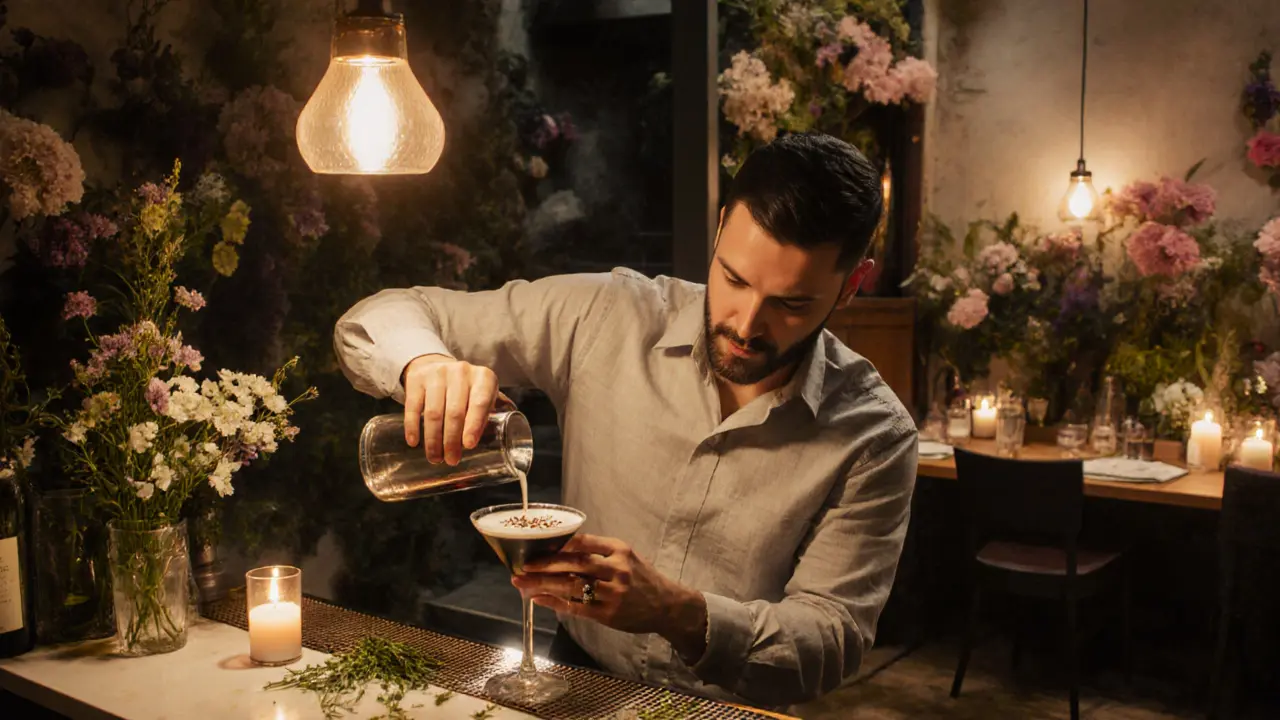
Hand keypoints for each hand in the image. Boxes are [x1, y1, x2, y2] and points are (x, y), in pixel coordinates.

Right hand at [400, 354, 514, 464]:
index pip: (479, 403)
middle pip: (455, 412)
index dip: (474, 425)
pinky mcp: (417, 379)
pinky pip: (413, 406)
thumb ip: (496, 411)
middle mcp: (461, 372)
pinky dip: (412, 426)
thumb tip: (512, 435)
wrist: (438, 367)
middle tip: (451, 460)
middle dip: (452, 440)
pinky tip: (414, 442)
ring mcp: (437, 373)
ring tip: (435, 458)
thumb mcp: (484, 394)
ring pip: (433, 412)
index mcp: (484, 378)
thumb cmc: (468, 389)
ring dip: (433, 439)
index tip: (468, 446)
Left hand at [513, 534, 707, 659]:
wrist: (667, 606)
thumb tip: (560, 549)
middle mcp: (617, 569)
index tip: (537, 544)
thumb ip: (599, 552)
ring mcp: (613, 593)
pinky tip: (538, 599)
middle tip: (521, 565)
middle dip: (544, 564)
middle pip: (574, 563)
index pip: (583, 542)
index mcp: (619, 550)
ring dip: (543, 584)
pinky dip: (554, 603)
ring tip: (522, 583)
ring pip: (571, 585)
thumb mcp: (626, 557)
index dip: (558, 543)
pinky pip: (576, 607)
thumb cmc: (642, 579)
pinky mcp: (609, 614)